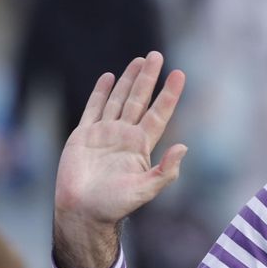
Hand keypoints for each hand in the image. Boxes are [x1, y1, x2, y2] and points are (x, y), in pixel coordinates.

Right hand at [53, 53, 186, 267]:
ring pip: (118, 100)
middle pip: (139, 100)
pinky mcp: (83, 135)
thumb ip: (165, 171)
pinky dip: (101, 92)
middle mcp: (124, 136)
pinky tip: (109, 78)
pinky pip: (93, 108)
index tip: (179, 74)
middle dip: (148, 78)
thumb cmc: (114, 206)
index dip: (169, 94)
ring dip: (128, 80)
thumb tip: (184, 147)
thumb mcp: (145, 190)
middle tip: (156, 56)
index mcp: (140, 146)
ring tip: (138, 60)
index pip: (159, 113)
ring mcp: (104, 134)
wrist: (82, 212)